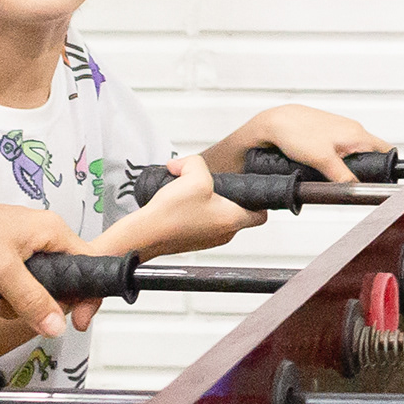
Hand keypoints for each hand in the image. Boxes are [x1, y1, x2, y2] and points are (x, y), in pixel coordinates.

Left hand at [0, 188, 83, 336]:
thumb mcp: (1, 272)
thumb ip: (33, 301)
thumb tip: (59, 327)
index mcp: (50, 232)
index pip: (88, 265)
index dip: (86, 296)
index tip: (75, 323)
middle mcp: (37, 240)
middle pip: (54, 288)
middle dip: (26, 306)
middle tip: (1, 305)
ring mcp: (14, 252)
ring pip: (24, 295)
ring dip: (0, 306)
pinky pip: (2, 292)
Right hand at [105, 166, 262, 262]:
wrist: (143, 235)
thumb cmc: (170, 215)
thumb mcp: (192, 176)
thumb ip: (196, 162)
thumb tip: (186, 164)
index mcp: (232, 220)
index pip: (260, 215)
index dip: (258, 200)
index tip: (249, 189)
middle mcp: (222, 234)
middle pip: (236, 211)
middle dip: (225, 194)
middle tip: (211, 183)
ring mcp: (206, 239)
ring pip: (215, 215)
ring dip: (205, 201)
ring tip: (189, 190)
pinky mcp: (190, 240)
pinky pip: (199, 221)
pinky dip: (191, 210)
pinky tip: (177, 201)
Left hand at [205, 103, 391, 182]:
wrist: (274, 122)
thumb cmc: (296, 132)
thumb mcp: (322, 160)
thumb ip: (343, 176)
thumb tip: (355, 189)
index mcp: (357, 135)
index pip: (386, 152)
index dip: (387, 169)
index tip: (381, 182)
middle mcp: (353, 130)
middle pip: (372, 154)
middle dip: (367, 170)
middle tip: (354, 183)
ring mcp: (342, 131)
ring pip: (356, 152)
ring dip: (351, 165)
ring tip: (337, 175)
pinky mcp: (330, 134)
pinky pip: (343, 149)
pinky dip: (339, 159)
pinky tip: (326, 166)